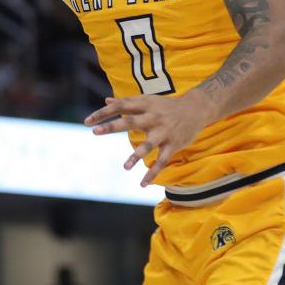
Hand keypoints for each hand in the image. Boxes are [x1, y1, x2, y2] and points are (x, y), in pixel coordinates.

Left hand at [84, 90, 217, 186]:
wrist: (197, 109)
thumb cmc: (167, 105)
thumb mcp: (148, 100)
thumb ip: (127, 102)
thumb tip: (106, 101)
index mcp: (145, 105)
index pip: (120, 106)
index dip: (103, 112)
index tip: (87, 121)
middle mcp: (153, 117)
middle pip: (130, 121)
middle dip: (113, 126)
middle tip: (95, 132)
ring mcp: (163, 132)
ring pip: (148, 145)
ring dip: (136, 156)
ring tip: (125, 167)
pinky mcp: (173, 145)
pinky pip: (162, 161)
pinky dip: (153, 173)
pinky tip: (142, 184)